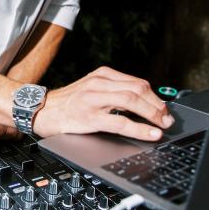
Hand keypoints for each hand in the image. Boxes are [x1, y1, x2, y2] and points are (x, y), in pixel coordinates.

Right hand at [33, 66, 173, 140]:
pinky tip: (150, 134)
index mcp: (102, 75)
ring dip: (153, 114)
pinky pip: (121, 122)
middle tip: (167, 119)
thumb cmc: (67, 103)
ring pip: (132, 101)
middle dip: (157, 106)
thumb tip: (142, 103)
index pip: (137, 82)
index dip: (155, 97)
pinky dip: (140, 129)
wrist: (41, 110)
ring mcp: (94, 99)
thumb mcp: (91, 89)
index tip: (164, 109)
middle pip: (138, 89)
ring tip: (163, 125)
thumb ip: (112, 91)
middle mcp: (99, 83)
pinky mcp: (90, 117)